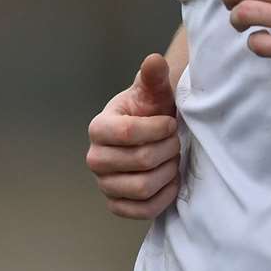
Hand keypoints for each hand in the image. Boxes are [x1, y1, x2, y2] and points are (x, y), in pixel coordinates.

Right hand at [86, 53, 181, 219]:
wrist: (151, 134)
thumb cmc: (151, 111)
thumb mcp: (153, 91)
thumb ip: (153, 76)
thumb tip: (154, 60)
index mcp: (99, 127)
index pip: (128, 132)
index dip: (159, 129)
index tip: (171, 123)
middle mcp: (95, 158)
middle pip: (140, 161)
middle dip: (168, 149)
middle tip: (176, 141)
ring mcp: (104, 184)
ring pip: (143, 187)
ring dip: (168, 172)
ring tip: (173, 158)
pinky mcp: (117, 205)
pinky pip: (143, 210)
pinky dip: (164, 196)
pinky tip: (171, 180)